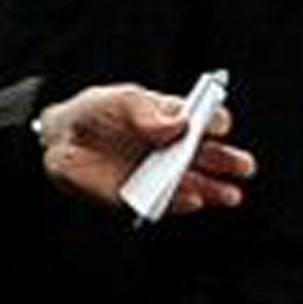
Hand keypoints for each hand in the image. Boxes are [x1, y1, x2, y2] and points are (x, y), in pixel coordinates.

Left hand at [38, 85, 254, 213]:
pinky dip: (179, 203)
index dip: (214, 120)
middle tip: (242, 166)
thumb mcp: (117, 100)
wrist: (59, 138)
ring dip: (213, 189)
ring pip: (195, 183)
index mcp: (174, 118)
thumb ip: (144, 111)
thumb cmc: (96, 112)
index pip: (204, 118)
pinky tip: (192, 200)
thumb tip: (177, 123)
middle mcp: (174, 148)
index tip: (217, 126)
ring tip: (229, 194)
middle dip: (228, 161)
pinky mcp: (142, 196)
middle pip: (209, 155)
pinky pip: (165, 203)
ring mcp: (160, 173)